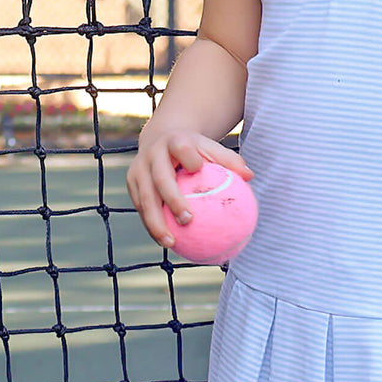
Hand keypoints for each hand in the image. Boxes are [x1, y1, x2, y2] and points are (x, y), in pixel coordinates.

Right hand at [126, 130, 252, 247]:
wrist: (161, 138)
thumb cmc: (195, 149)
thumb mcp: (210, 148)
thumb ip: (230, 161)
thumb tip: (250, 176)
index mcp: (175, 141)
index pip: (182, 147)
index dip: (189, 157)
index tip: (197, 169)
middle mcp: (153, 154)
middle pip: (160, 179)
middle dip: (172, 199)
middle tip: (188, 220)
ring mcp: (138, 168)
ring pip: (144, 198)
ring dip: (155, 223)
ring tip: (170, 242)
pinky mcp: (131, 182)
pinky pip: (140, 207)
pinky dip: (151, 224)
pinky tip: (166, 241)